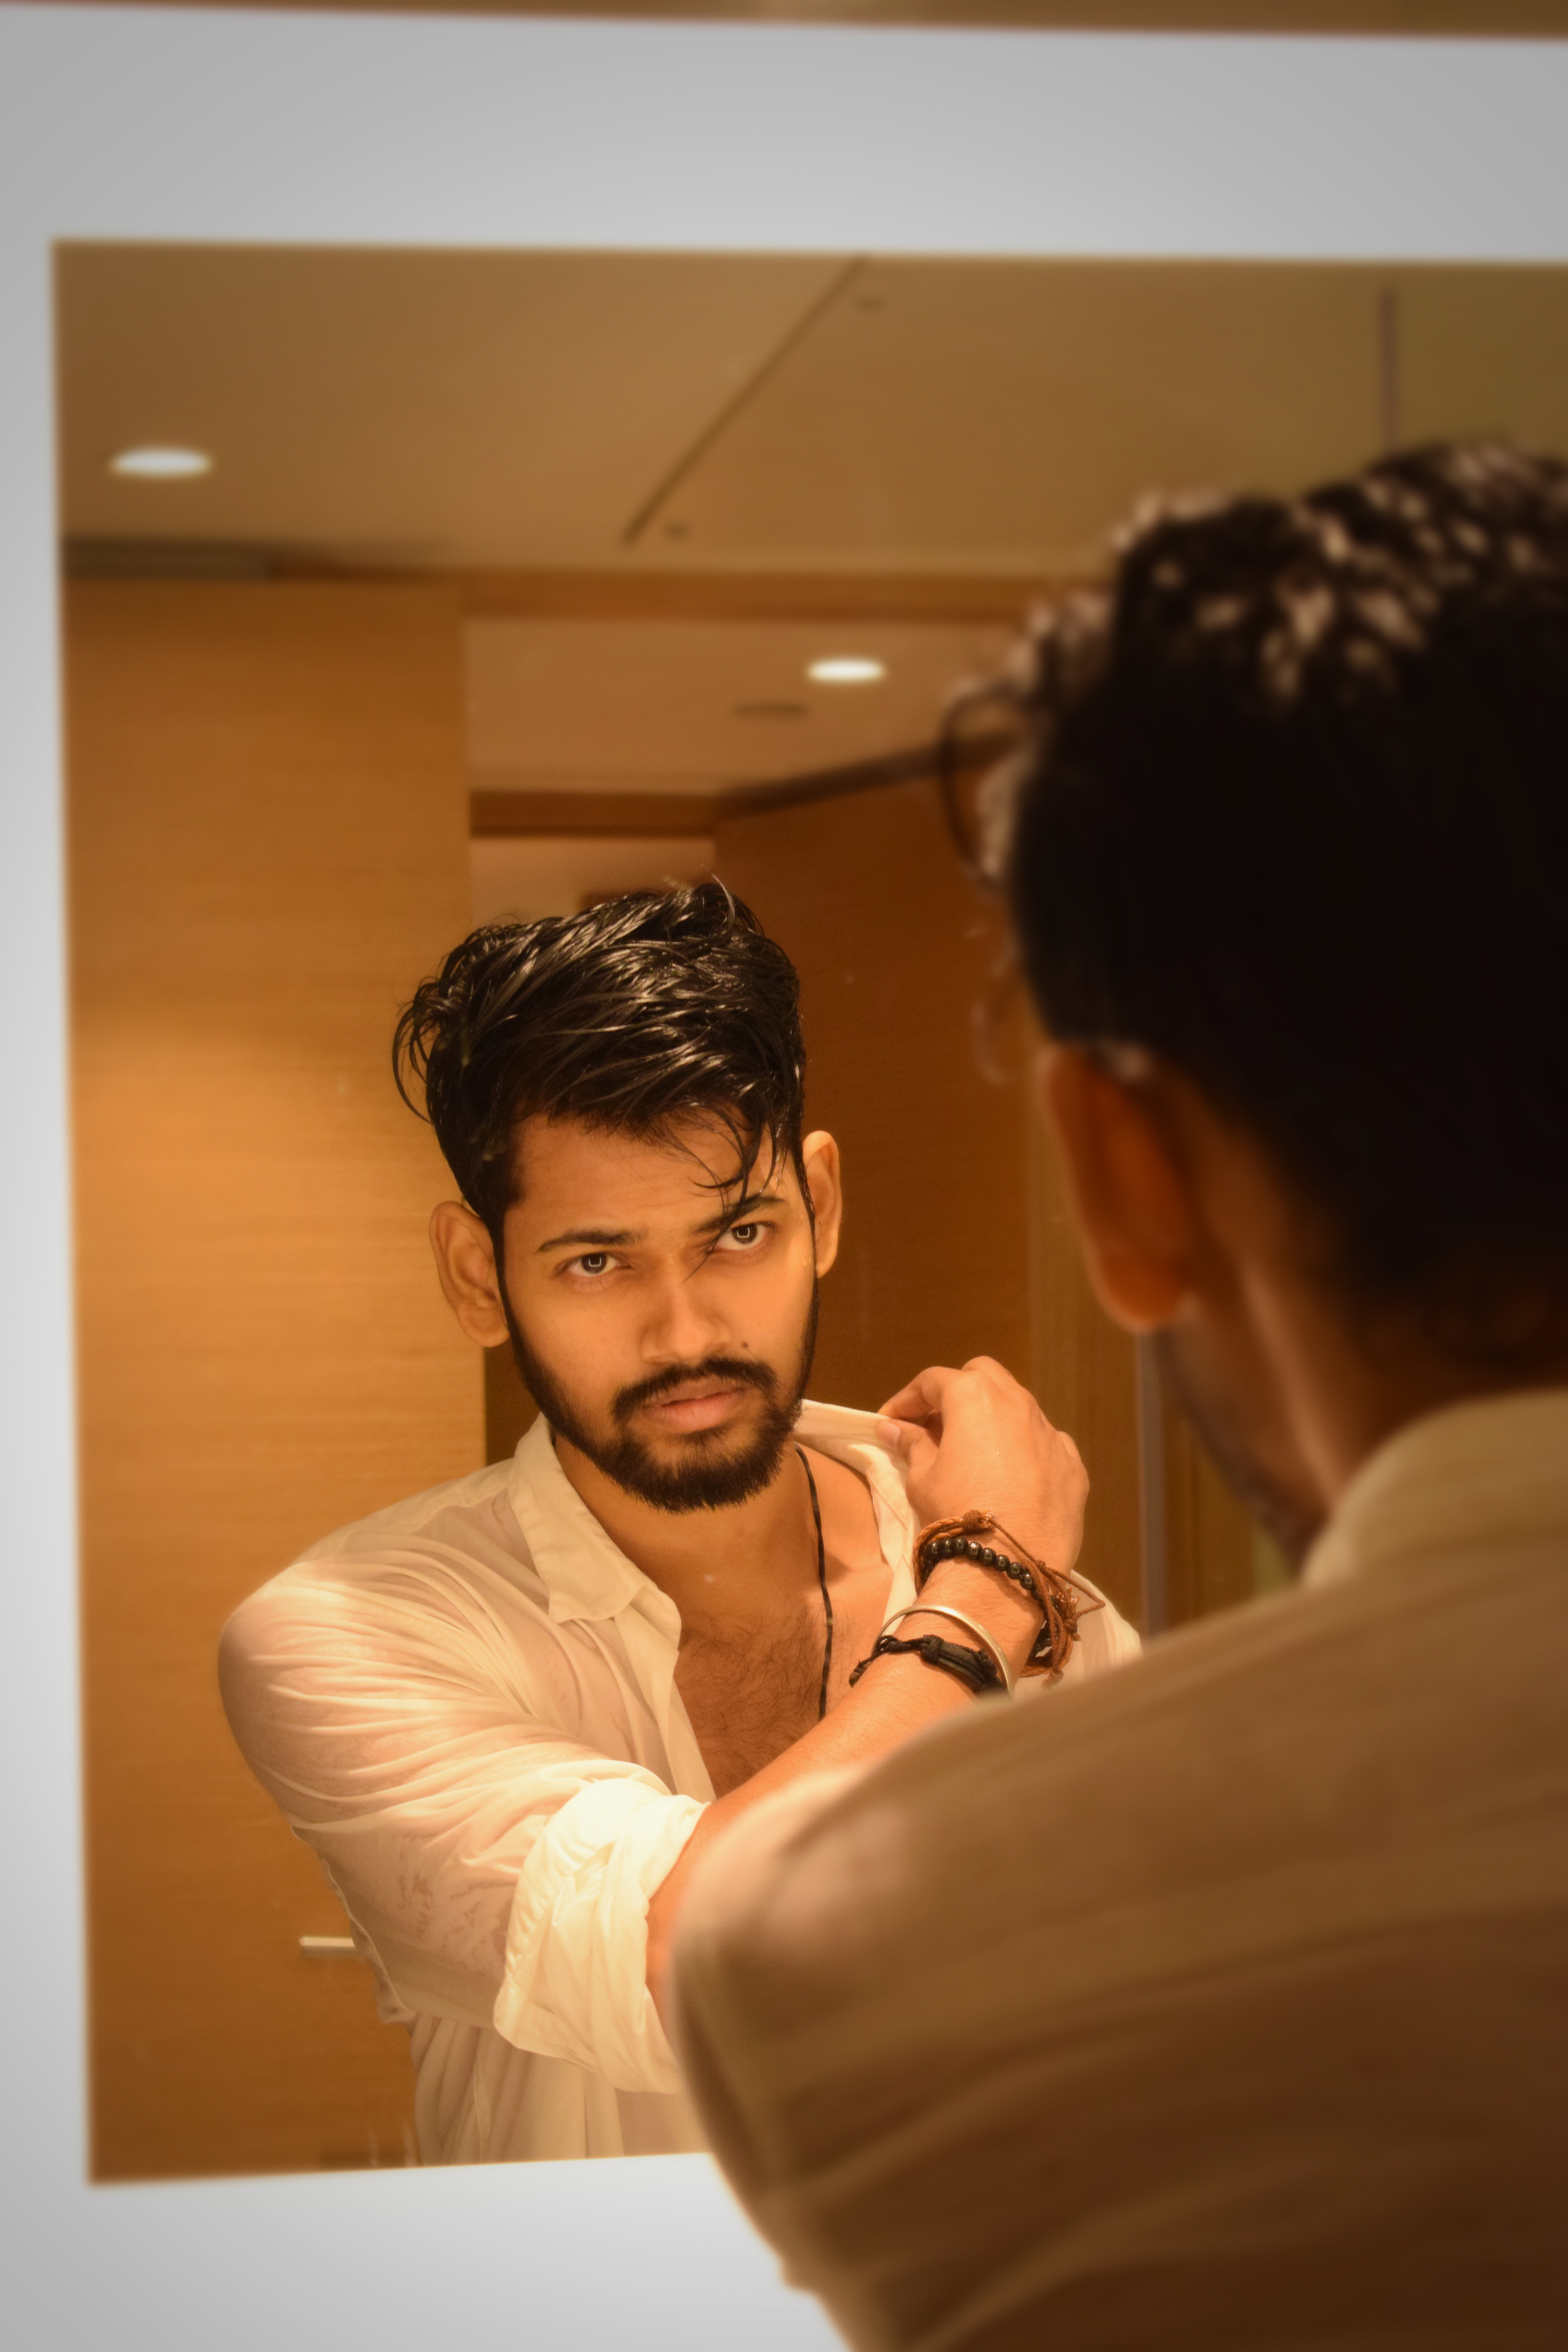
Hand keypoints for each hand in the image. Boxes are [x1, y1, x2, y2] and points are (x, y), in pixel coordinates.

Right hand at [877, 1357, 1087, 1581]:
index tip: (890, 1422)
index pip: (933, 1381)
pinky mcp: (1072, 1465)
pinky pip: (1045, 1445)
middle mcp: (1017, 1403)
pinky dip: (1025, 1451)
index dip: (907, 1400)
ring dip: (992, 1420)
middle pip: (982, 1377)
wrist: (1009, 1565)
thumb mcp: (922, 1478)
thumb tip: (893, 1428)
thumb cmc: (955, 1512)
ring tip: (973, 1454)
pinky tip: (1012, 1478)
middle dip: (955, 1392)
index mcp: (974, 1397)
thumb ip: (911, 1444)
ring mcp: (1050, 1433)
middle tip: (935, 1427)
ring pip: (1018, 1408)